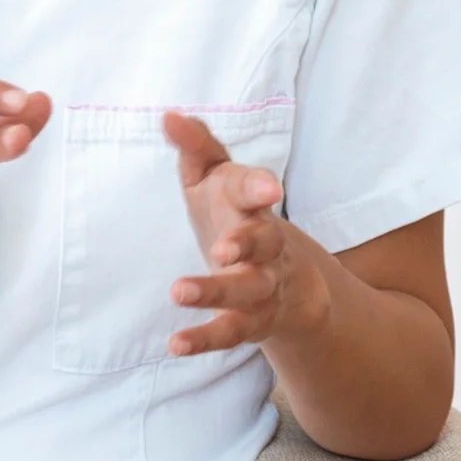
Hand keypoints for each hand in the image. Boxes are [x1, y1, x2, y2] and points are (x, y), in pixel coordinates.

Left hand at [162, 110, 326, 356]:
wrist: (292, 282)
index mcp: (251, 203)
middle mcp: (266, 243)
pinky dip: (205, 339)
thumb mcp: (217, 177)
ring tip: (178, 290)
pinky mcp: (255, 321)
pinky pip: (232, 332)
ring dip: (216, 291)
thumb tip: (168, 115)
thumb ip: (196, 146)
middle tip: (221, 248)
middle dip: (247, 242)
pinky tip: (175, 345)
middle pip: (265, 241)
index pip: (255, 190)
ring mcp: (264, 284)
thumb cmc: (237, 215)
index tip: (266, 189)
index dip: (258, 187)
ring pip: (248, 290)